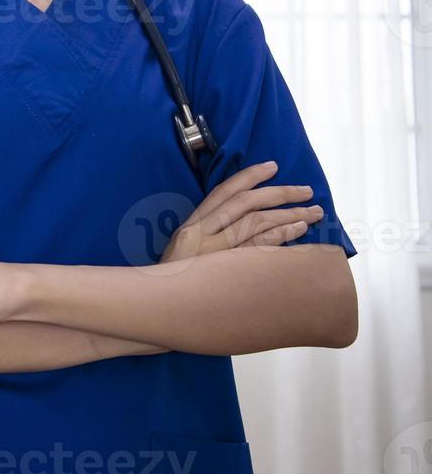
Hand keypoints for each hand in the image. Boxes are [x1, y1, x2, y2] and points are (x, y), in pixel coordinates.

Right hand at [161, 160, 322, 263]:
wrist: (161, 306)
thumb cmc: (177, 279)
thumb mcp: (186, 249)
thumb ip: (208, 232)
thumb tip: (244, 219)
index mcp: (192, 224)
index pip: (223, 191)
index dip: (249, 176)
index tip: (273, 167)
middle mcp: (202, 232)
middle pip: (246, 203)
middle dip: (280, 193)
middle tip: (306, 191)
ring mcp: (214, 251)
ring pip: (257, 222)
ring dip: (289, 215)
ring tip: (312, 213)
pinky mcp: (226, 270)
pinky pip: (259, 248)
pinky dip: (281, 236)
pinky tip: (298, 231)